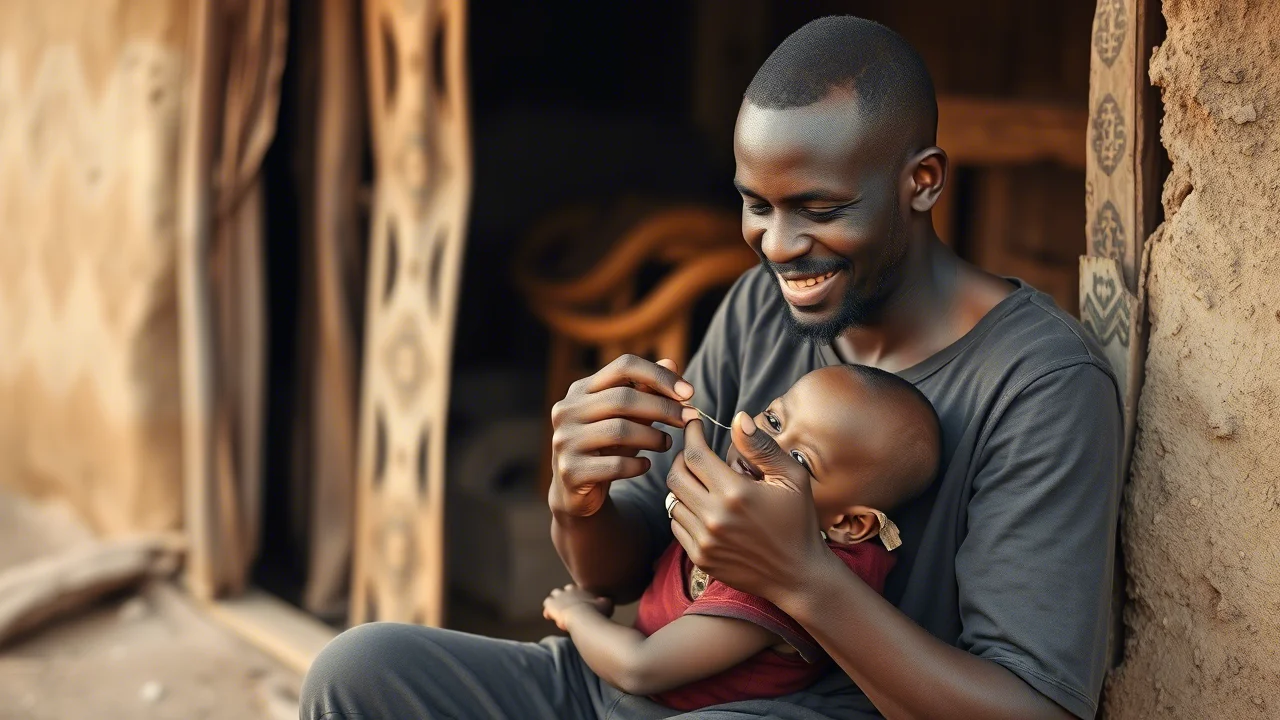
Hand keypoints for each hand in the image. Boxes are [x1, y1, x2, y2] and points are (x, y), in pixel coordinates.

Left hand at [542, 583, 613, 630]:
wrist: (583, 617)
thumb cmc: (597, 612)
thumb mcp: (606, 604)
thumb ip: (605, 601)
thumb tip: (607, 600)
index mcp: (581, 589)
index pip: (576, 589)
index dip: (576, 596)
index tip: (577, 603)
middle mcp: (569, 589)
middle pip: (563, 590)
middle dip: (564, 597)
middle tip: (567, 607)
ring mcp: (559, 596)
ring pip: (553, 595)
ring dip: (555, 602)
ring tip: (557, 611)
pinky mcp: (551, 604)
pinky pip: (546, 605)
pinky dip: (548, 611)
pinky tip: (549, 617)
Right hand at [548, 354, 692, 517]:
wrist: (576, 491)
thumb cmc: (606, 447)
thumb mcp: (627, 417)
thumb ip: (647, 390)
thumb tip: (671, 363)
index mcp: (580, 390)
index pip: (624, 366)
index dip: (659, 375)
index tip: (689, 392)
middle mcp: (567, 410)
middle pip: (623, 398)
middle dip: (663, 407)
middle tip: (688, 419)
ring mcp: (565, 440)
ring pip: (619, 431)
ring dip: (653, 437)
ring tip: (667, 444)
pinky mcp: (570, 471)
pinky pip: (616, 465)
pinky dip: (638, 465)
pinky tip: (646, 466)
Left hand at [666, 413, 834, 602]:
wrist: (798, 575)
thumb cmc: (798, 522)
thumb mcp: (792, 479)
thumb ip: (762, 447)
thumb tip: (738, 418)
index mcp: (735, 493)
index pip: (695, 454)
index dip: (691, 434)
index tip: (694, 424)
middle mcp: (714, 517)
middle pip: (676, 476)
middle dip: (682, 457)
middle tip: (696, 452)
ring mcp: (704, 540)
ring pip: (673, 501)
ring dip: (684, 485)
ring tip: (703, 481)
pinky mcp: (700, 557)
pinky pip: (677, 525)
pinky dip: (684, 510)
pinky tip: (703, 506)